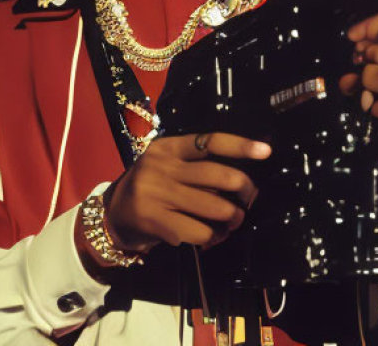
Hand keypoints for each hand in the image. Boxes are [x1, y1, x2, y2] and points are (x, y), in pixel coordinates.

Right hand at [97, 133, 269, 257]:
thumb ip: (197, 165)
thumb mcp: (168, 165)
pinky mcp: (154, 221)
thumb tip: (243, 176)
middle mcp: (162, 167)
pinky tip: (212, 237)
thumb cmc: (152, 186)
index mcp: (169, 147)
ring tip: (234, 220)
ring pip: (213, 207)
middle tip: (249, 197)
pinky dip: (213, 237)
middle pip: (217, 175)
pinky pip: (198, 231)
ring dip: (232, 217)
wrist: (112, 214)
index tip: (265, 151)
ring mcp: (156, 194)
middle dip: (243, 188)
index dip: (240, 146)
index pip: (210, 141)